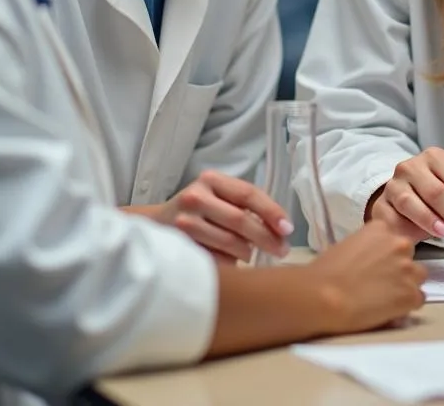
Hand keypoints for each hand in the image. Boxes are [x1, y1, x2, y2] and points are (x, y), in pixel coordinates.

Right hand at [157, 170, 292, 264]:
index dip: (271, 211)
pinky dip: (229, 263)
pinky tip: (231, 262)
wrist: (155, 226)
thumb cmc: (198, 210)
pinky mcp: (179, 247)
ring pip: (229, 243)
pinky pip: (215, 259)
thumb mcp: (218, 197)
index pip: (248, 194)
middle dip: (267, 238)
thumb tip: (281, 229)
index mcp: (211, 180)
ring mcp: (184, 223)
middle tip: (282, 251)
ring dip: (247, 252)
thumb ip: (244, 206)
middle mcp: (196, 198)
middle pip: (240, 220)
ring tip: (251, 255)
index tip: (288, 229)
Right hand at [307, 220, 426, 333]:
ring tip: (384, 298)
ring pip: (417, 278)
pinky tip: (387, 310)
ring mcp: (408, 269)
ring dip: (406, 286)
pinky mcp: (410, 294)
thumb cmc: (326, 273)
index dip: (388, 257)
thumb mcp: (349, 246)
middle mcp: (400, 244)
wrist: (324, 296)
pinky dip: (406, 306)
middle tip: (380, 284)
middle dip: (399, 269)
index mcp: (382, 228)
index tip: (377, 267)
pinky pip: (418, 300)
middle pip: (410, 258)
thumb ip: (369, 249)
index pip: (396, 241)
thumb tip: (375, 264)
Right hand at [366, 147, 443, 249]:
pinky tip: (426, 234)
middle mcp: (413, 165)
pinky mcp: (382, 202)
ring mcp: (394, 182)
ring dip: (433, 219)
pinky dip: (415, 224)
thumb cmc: (430, 200)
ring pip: (414, 200)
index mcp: (436, 157)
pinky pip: (398, 214)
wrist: (397, 202)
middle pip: (439, 191)